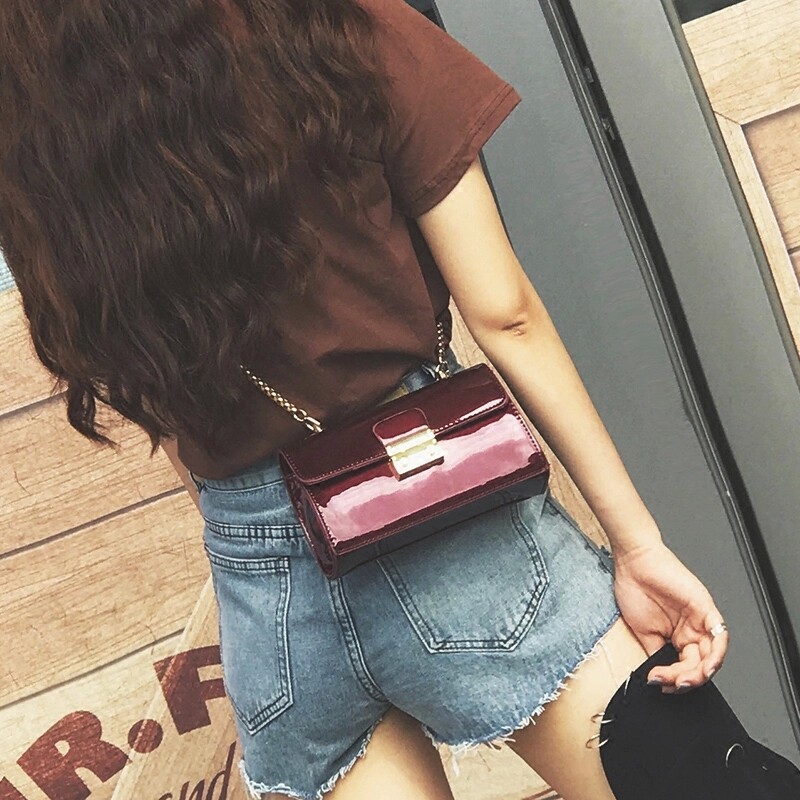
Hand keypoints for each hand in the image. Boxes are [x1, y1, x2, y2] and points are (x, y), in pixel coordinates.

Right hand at [612, 541, 728, 692]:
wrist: (632, 563)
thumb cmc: (633, 588)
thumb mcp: (643, 631)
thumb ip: (655, 654)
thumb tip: (657, 678)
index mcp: (678, 635)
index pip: (685, 666)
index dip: (675, 680)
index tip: (659, 684)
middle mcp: (691, 629)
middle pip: (699, 664)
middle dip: (686, 679)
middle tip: (669, 683)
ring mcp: (700, 619)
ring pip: (712, 655)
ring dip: (700, 673)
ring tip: (683, 679)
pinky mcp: (705, 607)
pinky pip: (719, 634)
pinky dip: (717, 653)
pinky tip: (706, 666)